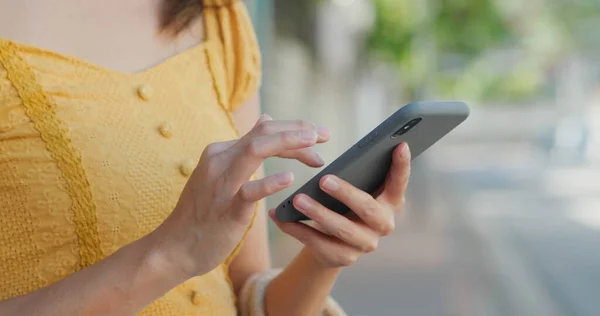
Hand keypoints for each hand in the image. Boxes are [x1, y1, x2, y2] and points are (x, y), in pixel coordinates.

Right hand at [152, 115, 329, 276]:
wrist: (177, 246)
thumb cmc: (204, 212)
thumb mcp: (223, 173)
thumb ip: (246, 148)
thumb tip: (266, 119)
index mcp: (222, 151)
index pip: (264, 131)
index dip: (294, 130)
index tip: (319, 136)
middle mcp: (220, 160)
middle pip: (264, 133)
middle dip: (298, 130)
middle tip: (326, 135)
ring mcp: (222, 183)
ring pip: (256, 150)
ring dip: (288, 143)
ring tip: (314, 144)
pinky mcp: (226, 208)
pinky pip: (250, 191)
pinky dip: (270, 182)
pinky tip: (290, 178)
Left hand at [270, 143, 410, 267]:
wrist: (333, 243)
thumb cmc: (345, 204)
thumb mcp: (356, 188)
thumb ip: (356, 172)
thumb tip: (330, 147)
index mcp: (391, 201)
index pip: (399, 182)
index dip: (402, 166)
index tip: (400, 145)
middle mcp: (383, 224)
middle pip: (367, 208)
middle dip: (345, 193)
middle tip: (323, 179)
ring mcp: (365, 244)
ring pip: (341, 228)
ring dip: (317, 212)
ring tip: (298, 199)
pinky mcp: (343, 257)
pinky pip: (317, 242)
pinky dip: (297, 228)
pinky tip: (281, 217)